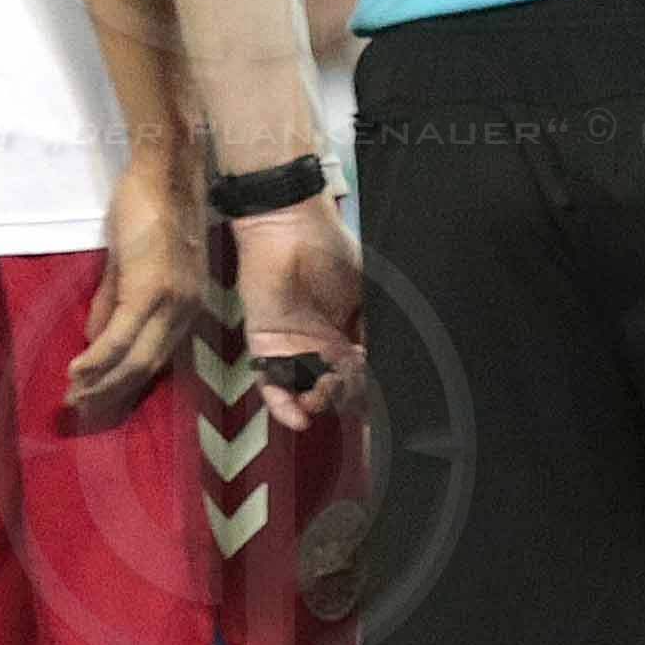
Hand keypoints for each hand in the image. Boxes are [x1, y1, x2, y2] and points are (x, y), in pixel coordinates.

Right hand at [61, 156, 206, 424]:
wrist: (164, 171)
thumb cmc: (149, 210)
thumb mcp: (131, 264)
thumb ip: (114, 302)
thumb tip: (95, 340)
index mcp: (186, 307)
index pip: (156, 359)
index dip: (125, 384)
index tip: (97, 401)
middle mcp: (186, 311)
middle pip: (147, 368)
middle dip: (111, 394)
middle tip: (80, 410)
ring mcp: (171, 302)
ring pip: (135, 359)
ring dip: (101, 383)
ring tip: (73, 398)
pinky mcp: (151, 289)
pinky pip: (121, 337)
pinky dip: (98, 359)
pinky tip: (77, 372)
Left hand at [229, 197, 363, 428]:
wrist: (291, 227)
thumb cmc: (330, 249)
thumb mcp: (367, 294)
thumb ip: (373, 329)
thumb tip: (379, 363)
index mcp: (348, 334)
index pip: (358, 375)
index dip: (367, 390)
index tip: (377, 404)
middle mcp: (321, 345)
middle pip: (334, 389)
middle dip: (345, 397)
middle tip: (353, 388)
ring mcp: (293, 348)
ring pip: (305, 392)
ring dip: (318, 404)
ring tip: (326, 397)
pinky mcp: (265, 346)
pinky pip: (272, 385)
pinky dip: (283, 406)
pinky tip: (300, 417)